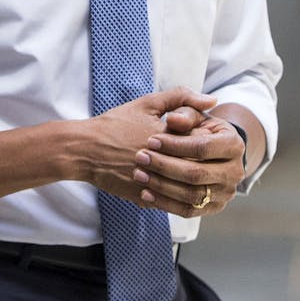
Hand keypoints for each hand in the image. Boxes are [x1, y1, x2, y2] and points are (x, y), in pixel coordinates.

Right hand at [80, 87, 216, 214]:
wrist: (86, 149)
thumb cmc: (116, 124)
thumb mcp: (148, 103)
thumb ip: (181, 97)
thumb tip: (213, 100)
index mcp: (170, 136)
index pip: (204, 142)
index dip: (206, 141)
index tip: (199, 137)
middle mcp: (164, 160)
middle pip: (198, 166)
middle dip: (202, 163)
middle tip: (198, 158)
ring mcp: (154, 182)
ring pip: (187, 189)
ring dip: (193, 183)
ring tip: (191, 175)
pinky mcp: (144, 197)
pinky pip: (169, 203)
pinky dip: (176, 198)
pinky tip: (176, 189)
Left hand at [133, 113, 245, 217]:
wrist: (206, 152)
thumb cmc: (196, 128)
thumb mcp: (192, 115)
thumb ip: (183, 112)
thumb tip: (174, 120)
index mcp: (234, 144)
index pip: (203, 148)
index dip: (175, 145)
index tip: (150, 140)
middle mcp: (235, 171)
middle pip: (196, 174)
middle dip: (165, 166)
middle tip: (140, 157)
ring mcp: (226, 193)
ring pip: (192, 195)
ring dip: (162, 186)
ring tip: (139, 174)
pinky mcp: (214, 208)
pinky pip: (188, 210)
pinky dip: (165, 203)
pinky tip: (145, 193)